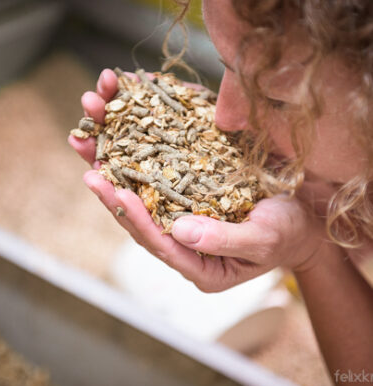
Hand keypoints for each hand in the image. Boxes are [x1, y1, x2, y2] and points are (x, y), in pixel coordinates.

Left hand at [69, 69, 322, 291]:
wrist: (302, 213)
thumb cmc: (288, 233)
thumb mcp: (264, 239)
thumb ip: (224, 241)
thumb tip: (179, 232)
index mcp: (197, 262)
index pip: (157, 242)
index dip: (136, 218)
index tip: (115, 192)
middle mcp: (181, 237)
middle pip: (139, 213)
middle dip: (110, 184)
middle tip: (84, 156)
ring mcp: (182, 210)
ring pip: (141, 186)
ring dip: (115, 156)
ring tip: (92, 127)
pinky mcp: (188, 186)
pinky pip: (158, 167)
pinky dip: (140, 143)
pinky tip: (122, 120)